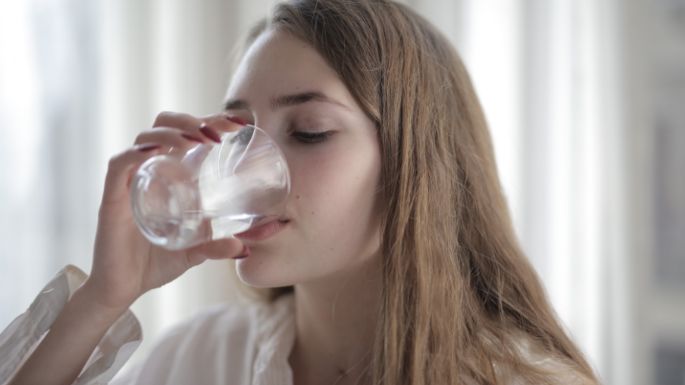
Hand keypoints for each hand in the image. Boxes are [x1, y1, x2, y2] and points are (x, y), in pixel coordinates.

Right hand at [83, 112, 246, 311]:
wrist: (123, 289)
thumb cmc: (155, 263)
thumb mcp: (194, 253)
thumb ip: (216, 247)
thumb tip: (243, 247)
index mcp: (169, 175)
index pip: (187, 134)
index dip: (210, 121)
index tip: (238, 123)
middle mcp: (149, 171)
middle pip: (164, 125)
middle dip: (190, 120)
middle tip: (217, 134)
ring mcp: (129, 182)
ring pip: (145, 138)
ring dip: (172, 132)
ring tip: (196, 141)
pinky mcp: (112, 198)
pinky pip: (119, 165)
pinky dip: (136, 153)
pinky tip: (157, 151)